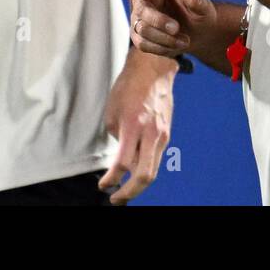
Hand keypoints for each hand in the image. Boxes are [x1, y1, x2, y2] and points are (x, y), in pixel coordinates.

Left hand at [98, 56, 174, 204]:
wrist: (153, 70)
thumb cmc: (129, 86)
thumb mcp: (112, 110)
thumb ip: (116, 136)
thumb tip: (122, 153)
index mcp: (133, 126)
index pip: (123, 164)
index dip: (111, 179)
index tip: (103, 185)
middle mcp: (151, 134)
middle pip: (144, 176)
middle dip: (129, 192)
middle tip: (116, 199)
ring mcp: (162, 135)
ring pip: (152, 169)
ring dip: (138, 184)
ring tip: (125, 190)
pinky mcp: (166, 134)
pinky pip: (156, 158)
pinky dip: (146, 168)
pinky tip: (136, 171)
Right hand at [127, 0, 217, 58]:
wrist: (197, 31)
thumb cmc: (198, 12)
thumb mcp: (205, 6)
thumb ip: (198, 1)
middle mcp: (144, 2)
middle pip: (142, 11)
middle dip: (158, 21)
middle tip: (176, 28)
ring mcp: (139, 20)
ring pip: (142, 31)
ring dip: (164, 39)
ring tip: (185, 41)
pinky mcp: (139, 37)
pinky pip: (144, 45)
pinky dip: (162, 48)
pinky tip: (178, 45)